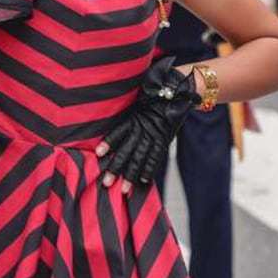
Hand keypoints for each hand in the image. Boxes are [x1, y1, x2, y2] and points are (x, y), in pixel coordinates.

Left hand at [95, 56, 199, 193]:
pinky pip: (157, 156)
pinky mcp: (165, 139)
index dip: (109, 142)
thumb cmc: (153, 86)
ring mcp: (154, 134)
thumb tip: (107, 96)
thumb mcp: (136, 92)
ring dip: (132, 175)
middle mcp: (142, 127)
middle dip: (117, 167)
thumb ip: (125, 102)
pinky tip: (144, 181)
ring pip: (141, 158)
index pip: (119, 130)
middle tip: (106, 183)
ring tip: (124, 190)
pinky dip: (150, 169)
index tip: (99, 153)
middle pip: (127, 150)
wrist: (179, 88)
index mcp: (133, 115)